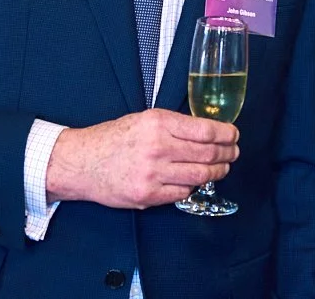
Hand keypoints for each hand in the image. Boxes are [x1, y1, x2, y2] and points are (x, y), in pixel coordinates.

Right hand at [45, 108, 238, 209]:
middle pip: (208, 154)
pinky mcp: (148, 195)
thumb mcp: (144, 119)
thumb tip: (208, 131)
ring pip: (200, 175)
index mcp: (158, 123)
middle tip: (233, 153)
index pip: (206, 130)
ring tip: (222, 168)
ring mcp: (153, 174)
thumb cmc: (113, 139)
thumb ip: (174, 125)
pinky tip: (195, 181)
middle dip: (228, 154)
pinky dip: (193, 187)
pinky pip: (183, 193)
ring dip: (217, 172)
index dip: (226, 134)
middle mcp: (157, 147)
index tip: (233, 135)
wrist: (81, 163)